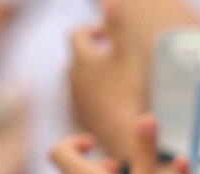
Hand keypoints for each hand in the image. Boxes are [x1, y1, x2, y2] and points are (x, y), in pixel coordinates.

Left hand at [68, 4, 145, 158]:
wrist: (122, 134)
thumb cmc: (127, 92)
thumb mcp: (126, 54)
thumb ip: (116, 26)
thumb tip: (108, 0)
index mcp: (82, 58)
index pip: (77, 34)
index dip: (92, 30)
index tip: (108, 35)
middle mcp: (73, 77)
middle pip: (77, 56)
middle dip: (93, 51)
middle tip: (114, 54)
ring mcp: (76, 98)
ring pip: (80, 78)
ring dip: (94, 73)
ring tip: (115, 78)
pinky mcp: (82, 116)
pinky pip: (85, 97)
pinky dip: (95, 92)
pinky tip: (113, 100)